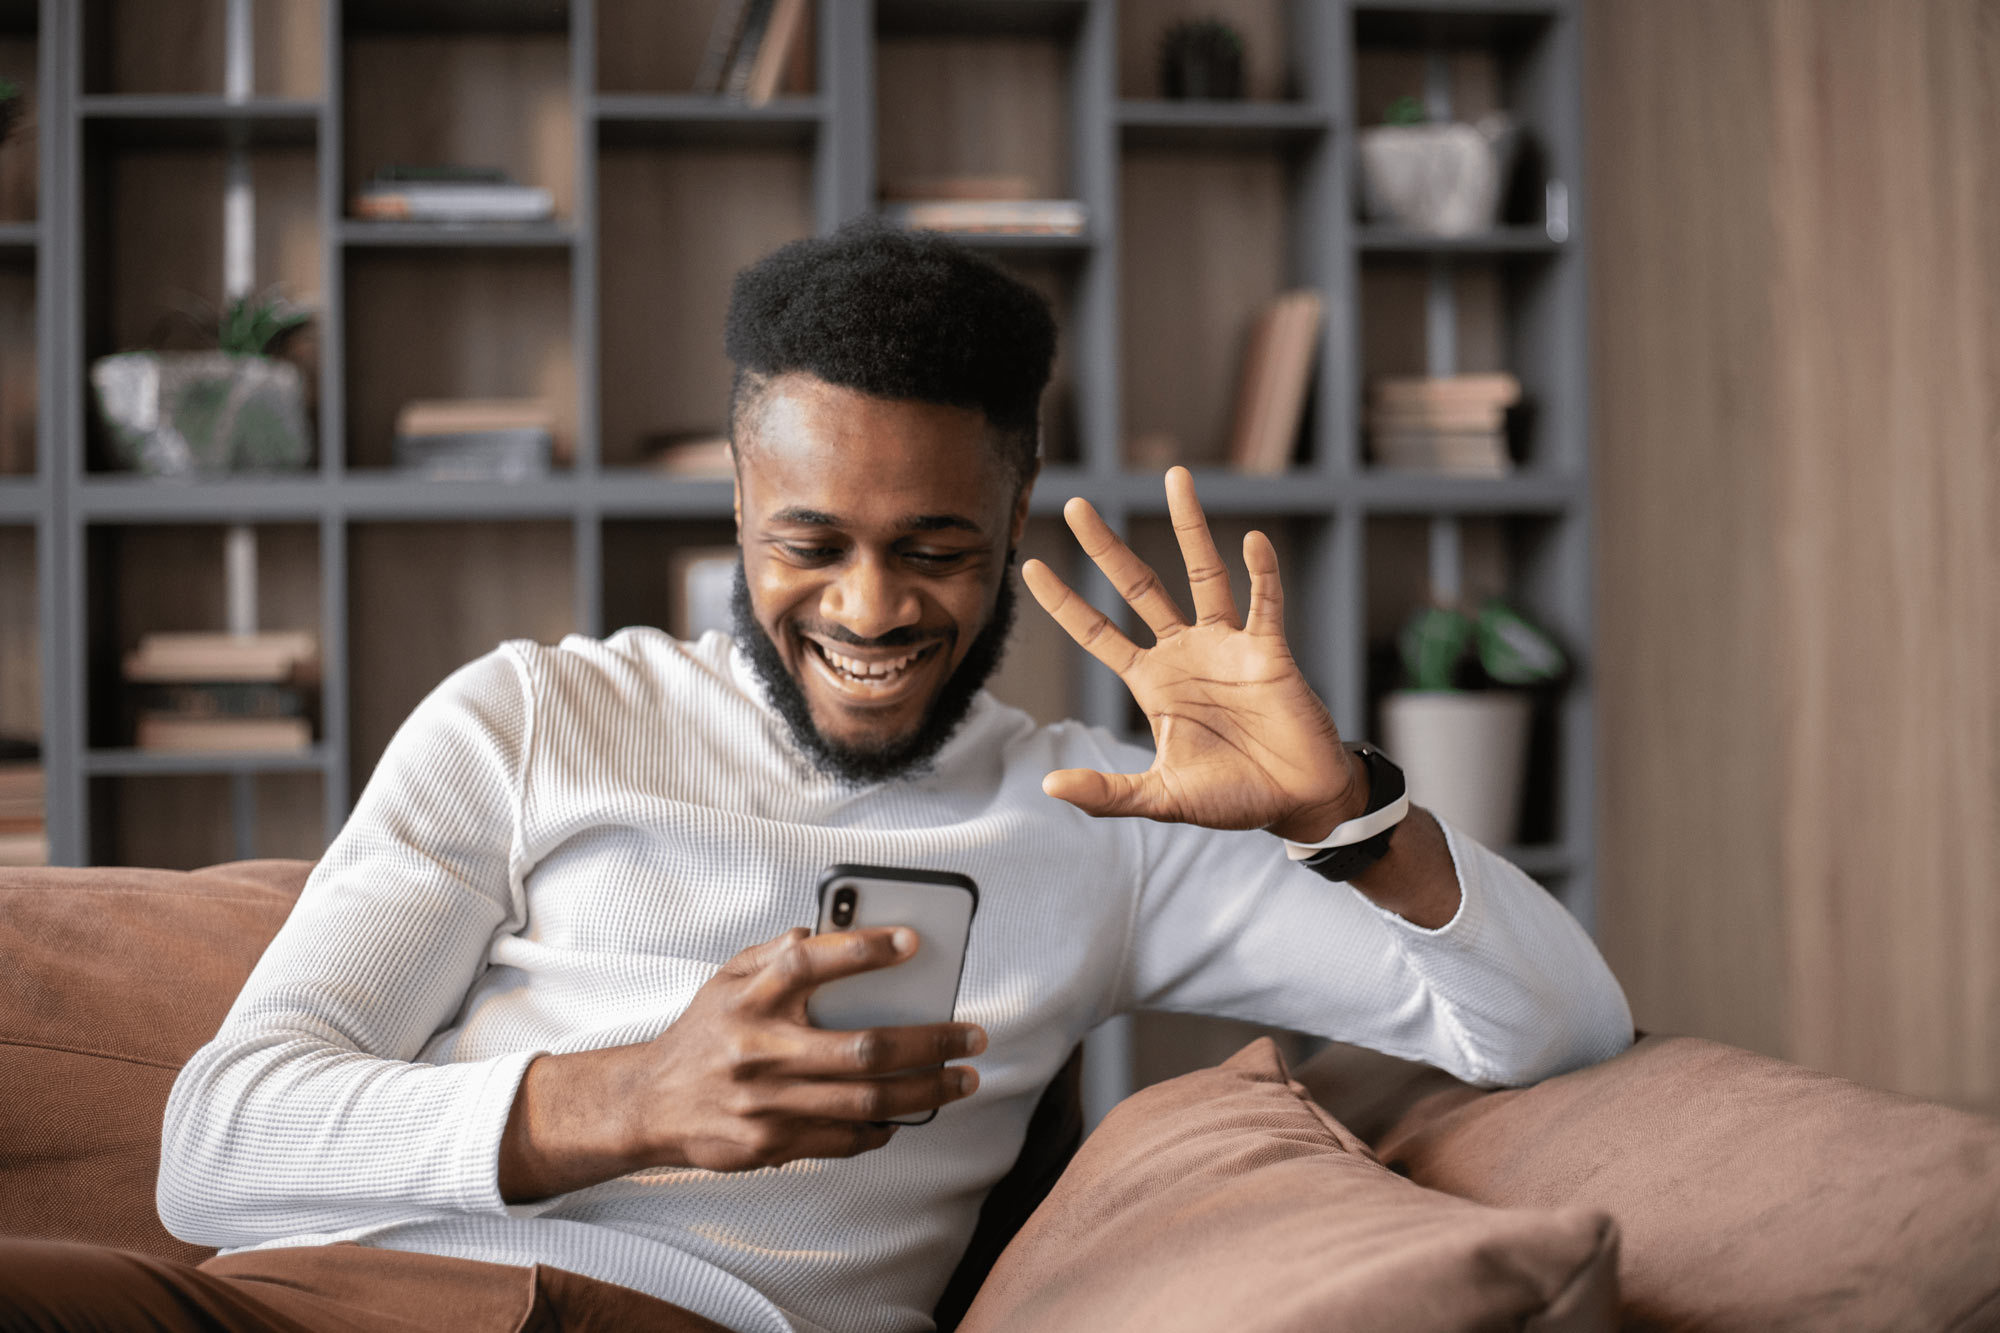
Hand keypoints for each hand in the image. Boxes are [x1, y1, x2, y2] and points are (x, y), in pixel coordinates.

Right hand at [499, 927, 984, 1197]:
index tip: (912, 942)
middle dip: (931, 1042)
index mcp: (749, 999)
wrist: (650, 1104)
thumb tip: (823, 928)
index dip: (862, 949)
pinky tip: (908, 1114)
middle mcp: (759, 1050)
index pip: (808, 962)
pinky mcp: (770, 1143)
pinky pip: (843, 1139)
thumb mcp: (727, 979)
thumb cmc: (703, 1034)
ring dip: (925, 1091)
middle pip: (863, 1048)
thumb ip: (774, 952)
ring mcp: (766, 1103)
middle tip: (972, 1035)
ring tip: (962, 1079)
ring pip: (866, 1101)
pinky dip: (883, 1128)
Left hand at [1022, 467, 1362, 842]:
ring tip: (1175, 479)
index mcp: (1152, 683)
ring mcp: (1227, 646)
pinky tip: (1251, 540)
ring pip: (1203, 574)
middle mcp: (1184, 653)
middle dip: (1106, 548)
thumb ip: (1109, 792)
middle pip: (1138, 587)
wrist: (1297, 801)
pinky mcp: (1270, 650)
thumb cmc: (1233, 797)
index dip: (1065, 603)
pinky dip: (1261, 572)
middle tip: (1078, 504)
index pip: (1097, 632)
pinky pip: (1264, 602)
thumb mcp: (1162, 797)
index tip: (1030, 567)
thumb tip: (1050, 786)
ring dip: (1189, 528)